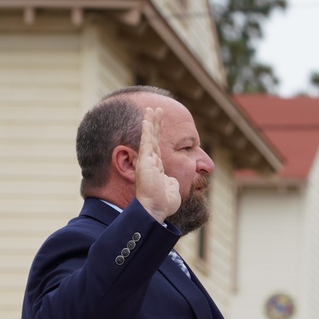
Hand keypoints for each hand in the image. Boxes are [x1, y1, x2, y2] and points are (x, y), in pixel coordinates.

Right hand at [135, 107, 180, 222]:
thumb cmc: (164, 203)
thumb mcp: (172, 189)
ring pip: (150, 137)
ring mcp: (147, 161)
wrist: (156, 208)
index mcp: (157, 168)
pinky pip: (146, 142)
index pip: (158, 147)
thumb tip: (174, 181)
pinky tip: (147, 119)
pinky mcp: (145, 161)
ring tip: (153, 109)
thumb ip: (172, 182)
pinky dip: (147, 130)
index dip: (159, 135)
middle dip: (155, 124)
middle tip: (157, 109)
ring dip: (151, 122)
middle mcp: (150, 162)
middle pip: (153, 139)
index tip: (160, 123)